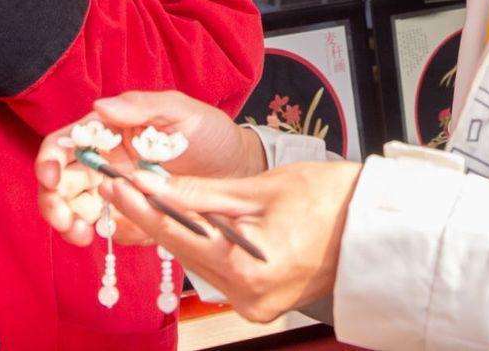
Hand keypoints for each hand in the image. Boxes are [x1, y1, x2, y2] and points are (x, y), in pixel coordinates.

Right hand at [37, 92, 261, 245]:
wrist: (241, 167)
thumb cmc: (208, 131)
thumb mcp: (179, 110)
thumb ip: (140, 106)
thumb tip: (100, 107)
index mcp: (109, 132)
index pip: (65, 143)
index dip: (49, 160)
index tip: (51, 179)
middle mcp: (107, 162)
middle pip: (62, 182)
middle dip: (53, 201)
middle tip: (65, 219)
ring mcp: (121, 193)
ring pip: (79, 210)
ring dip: (71, 224)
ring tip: (82, 235)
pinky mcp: (137, 218)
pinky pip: (113, 230)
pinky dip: (107, 235)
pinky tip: (118, 234)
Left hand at [100, 158, 363, 324]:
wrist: (374, 228)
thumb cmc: (327, 199)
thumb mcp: (257, 188)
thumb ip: (200, 193)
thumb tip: (151, 183)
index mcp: (251, 268)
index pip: (180, 235)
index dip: (142, 208)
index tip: (114, 185)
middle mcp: (250, 297)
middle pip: (185, 252)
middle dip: (153, 217)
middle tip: (121, 185)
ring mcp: (255, 305)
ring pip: (198, 261)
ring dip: (175, 229)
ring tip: (144, 196)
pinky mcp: (259, 302)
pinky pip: (217, 269)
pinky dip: (201, 244)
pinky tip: (183, 219)